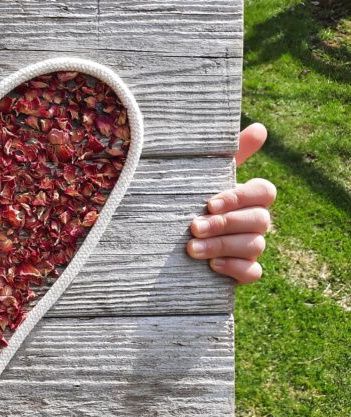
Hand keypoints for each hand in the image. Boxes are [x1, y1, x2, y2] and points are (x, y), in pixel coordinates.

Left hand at [187, 123, 276, 283]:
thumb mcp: (205, 177)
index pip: (265, 192)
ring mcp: (251, 247)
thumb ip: (231, 154)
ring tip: (191, 248)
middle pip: (259, 221)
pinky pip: (253, 273)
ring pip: (254, 246)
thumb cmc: (192, 201)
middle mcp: (256, 222)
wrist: (169, 240)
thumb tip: (260, 127)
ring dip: (221, 246)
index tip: (210, 203)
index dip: (240, 198)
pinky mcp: (244, 271)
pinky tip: (212, 266)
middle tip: (194, 227)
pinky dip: (235, 269)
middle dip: (224, 224)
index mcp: (250, 197)